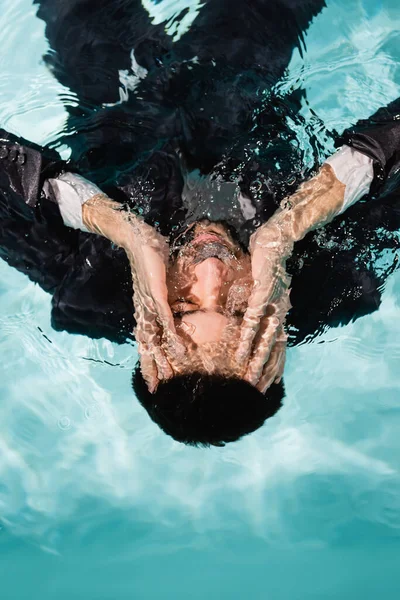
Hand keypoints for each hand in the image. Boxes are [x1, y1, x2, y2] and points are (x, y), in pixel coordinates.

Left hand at [122, 215, 184, 390]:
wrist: (138, 238)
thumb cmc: (151, 260)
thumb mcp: (163, 284)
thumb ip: (171, 298)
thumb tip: (183, 308)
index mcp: (145, 311)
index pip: (147, 341)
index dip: (149, 362)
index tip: (155, 382)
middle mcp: (144, 312)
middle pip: (147, 346)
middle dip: (152, 369)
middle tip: (157, 391)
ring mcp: (149, 304)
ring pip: (155, 338)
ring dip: (163, 359)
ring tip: (171, 377)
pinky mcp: (155, 294)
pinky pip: (165, 319)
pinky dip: (172, 336)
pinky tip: (179, 349)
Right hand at [235, 218, 292, 379]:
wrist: (277, 240)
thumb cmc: (267, 264)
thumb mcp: (262, 289)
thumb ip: (254, 305)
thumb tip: (243, 317)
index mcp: (279, 314)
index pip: (279, 347)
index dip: (275, 367)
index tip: (267, 385)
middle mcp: (279, 314)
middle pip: (274, 350)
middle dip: (265, 373)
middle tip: (256, 393)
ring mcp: (272, 306)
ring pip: (264, 342)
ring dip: (255, 363)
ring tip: (247, 381)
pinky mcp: (262, 295)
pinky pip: (252, 322)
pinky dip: (246, 339)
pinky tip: (239, 352)